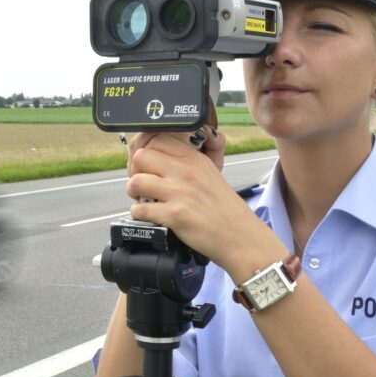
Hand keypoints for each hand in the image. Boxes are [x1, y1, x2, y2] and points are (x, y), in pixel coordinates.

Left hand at [125, 129, 270, 269]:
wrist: (241, 236)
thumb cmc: (225, 209)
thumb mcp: (209, 174)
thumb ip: (187, 164)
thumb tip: (159, 160)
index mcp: (194, 159)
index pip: (157, 140)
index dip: (146, 154)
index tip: (148, 167)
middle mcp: (186, 171)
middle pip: (141, 156)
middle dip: (135, 171)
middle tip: (142, 184)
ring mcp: (180, 192)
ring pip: (136, 181)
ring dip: (134, 193)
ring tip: (143, 200)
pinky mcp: (175, 215)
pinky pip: (141, 209)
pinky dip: (139, 214)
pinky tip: (149, 216)